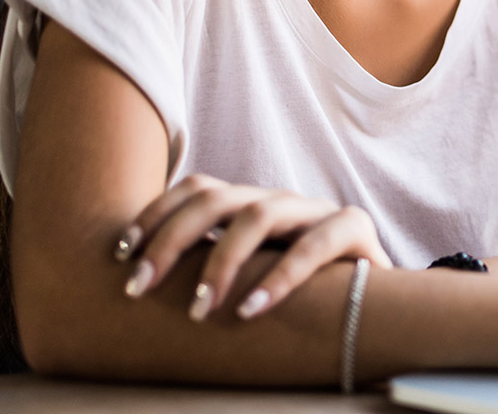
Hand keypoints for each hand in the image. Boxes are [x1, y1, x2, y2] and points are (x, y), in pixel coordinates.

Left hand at [112, 173, 393, 321]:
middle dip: (170, 240)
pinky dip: (280, 278)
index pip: (195, 189)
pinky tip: (251, 309)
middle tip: (138, 287)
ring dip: (220, 261)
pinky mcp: (354, 229)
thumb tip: (135, 289)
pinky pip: (315, 245)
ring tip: (198, 309)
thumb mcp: (249, 276)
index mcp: (251, 204)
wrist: (378, 299)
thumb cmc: (299, 294)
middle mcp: (279, 199)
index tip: (119, 256)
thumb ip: (210, 270)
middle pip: (215, 198)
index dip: (153, 215)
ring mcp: (316, 209)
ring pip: (259, 215)